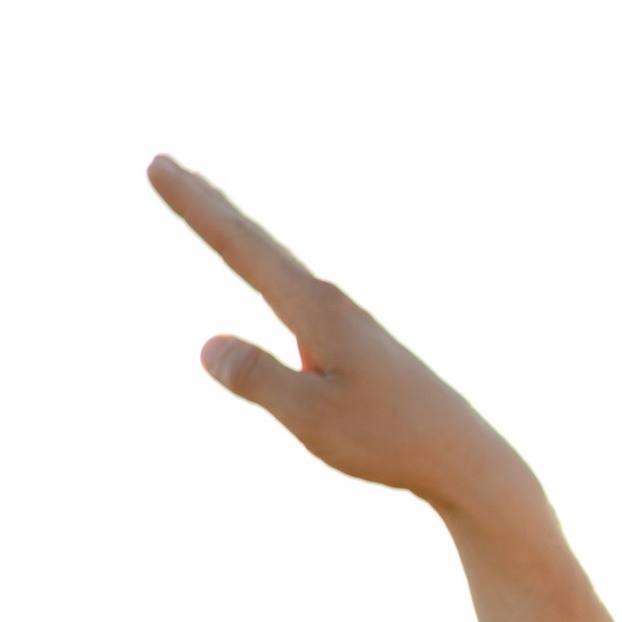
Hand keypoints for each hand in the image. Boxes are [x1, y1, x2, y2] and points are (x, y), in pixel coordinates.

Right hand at [147, 156, 541, 528]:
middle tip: (165, 164)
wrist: (464, 457)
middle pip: (257, 242)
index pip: (241, 248)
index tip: (157, 165)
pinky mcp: (356, 342)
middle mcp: (331, 303)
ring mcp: (346, 320)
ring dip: (237, 230)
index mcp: (317, 310)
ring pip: (277, 263)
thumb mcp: (311, 418)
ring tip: (206, 202)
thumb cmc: (391, 440)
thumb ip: (257, 378)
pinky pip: (294, 291)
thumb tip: (207, 344)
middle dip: (207, 203)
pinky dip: (266, 267)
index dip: (195, 207)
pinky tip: (268, 275)